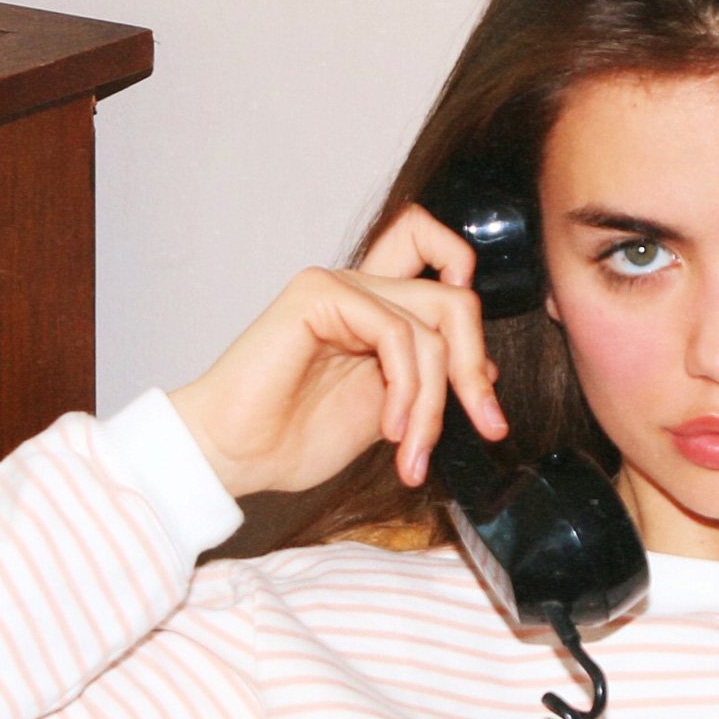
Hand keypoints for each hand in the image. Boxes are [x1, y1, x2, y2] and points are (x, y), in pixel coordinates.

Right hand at [168, 204, 508, 499]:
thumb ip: (426, 385)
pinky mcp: (320, 295)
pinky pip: (398, 333)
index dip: (475, 309)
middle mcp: (359, 288)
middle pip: (455, 298)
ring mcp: (339, 286)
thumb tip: (484, 370)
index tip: (484, 388)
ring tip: (411, 452)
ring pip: (434, 324)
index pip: (442, 262)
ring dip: (435, 402)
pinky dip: (408, 390)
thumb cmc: (290, 439)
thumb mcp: (386, 415)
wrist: (232, 456)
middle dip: (476, 372)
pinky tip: (390, 431)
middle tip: (486, 427)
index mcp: (374, 310)